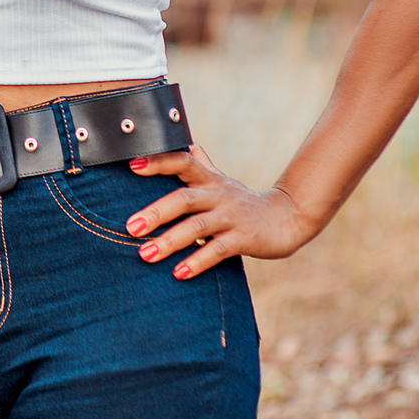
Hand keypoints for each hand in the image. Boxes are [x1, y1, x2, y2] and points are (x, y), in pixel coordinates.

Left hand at [126, 145, 308, 278]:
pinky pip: (218, 250)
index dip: (159, 161)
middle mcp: (219, 195)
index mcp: (210, 180)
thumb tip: (186, 145)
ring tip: (145, 254)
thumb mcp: (222, 182)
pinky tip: (179, 273)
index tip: (132, 164)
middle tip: (130, 228)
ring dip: (170, 241)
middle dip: (156, 213)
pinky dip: (198, 261)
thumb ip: (202, 165)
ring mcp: (232, 217)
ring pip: (198, 227)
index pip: (183, 162)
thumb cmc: (246, 202)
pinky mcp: (245, 238)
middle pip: (185, 199)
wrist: (289, 218)